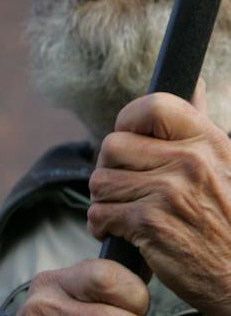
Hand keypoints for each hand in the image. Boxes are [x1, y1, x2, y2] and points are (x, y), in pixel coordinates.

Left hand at [88, 90, 230, 315]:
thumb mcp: (228, 165)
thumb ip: (200, 128)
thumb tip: (194, 83)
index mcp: (209, 142)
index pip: (153, 106)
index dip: (129, 122)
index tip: (130, 141)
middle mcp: (189, 162)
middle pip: (112, 146)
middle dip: (110, 169)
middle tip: (124, 187)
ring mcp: (168, 193)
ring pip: (99, 180)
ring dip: (104, 199)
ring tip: (123, 211)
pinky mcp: (149, 224)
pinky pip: (99, 213)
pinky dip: (102, 225)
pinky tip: (122, 232)